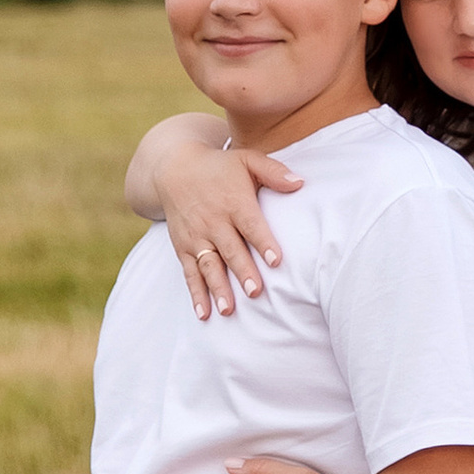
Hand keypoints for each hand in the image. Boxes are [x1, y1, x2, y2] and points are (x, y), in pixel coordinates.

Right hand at [158, 134, 302, 319]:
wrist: (173, 169)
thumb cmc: (220, 167)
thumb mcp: (247, 160)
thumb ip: (274, 172)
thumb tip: (300, 183)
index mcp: (234, 202)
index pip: (250, 224)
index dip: (263, 242)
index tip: (276, 260)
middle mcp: (214, 222)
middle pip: (230, 250)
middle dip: (242, 271)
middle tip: (255, 292)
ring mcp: (197, 237)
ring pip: (209, 265)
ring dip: (218, 288)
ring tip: (228, 309)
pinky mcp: (184, 248)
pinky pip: (190, 273)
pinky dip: (196, 294)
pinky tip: (204, 313)